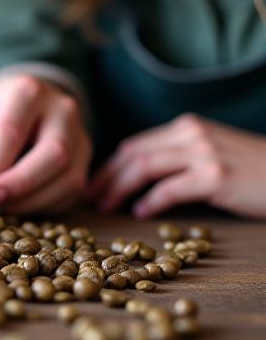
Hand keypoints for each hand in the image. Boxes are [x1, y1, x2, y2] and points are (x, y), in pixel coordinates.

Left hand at [0, 74, 90, 213]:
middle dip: (21, 184)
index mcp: (26, 91)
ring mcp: (79, 133)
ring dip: (34, 201)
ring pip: (68, 176)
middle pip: (53, 153)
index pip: (12, 130)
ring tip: (5, 208)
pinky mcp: (86, 158)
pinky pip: (73, 189)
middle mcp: (62, 108)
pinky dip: (47, 205)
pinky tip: (23, 205)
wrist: (24, 106)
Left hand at [87, 113, 265, 218]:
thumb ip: (179, 157)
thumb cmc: (252, 171)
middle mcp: (190, 133)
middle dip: (106, 177)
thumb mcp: (211, 152)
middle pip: (133, 153)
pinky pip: (170, 188)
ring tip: (106, 206)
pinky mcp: (215, 176)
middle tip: (90, 198)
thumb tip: (138, 180)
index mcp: (186, 126)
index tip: (94, 185)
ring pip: (144, 167)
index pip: (135, 144)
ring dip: (119, 188)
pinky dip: (151, 201)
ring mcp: (203, 153)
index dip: (110, 165)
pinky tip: (141, 213)